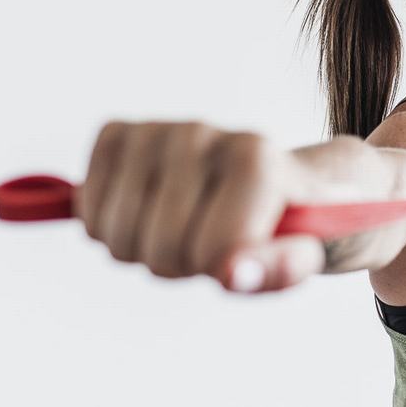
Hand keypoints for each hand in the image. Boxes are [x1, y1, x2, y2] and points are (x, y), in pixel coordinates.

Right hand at [71, 120, 326, 292]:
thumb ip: (283, 267)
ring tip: (185, 225)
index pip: (215, 250)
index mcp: (254, 156)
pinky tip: (149, 209)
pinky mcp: (117, 134)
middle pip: (160, 250)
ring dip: (145, 250)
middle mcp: (202, 132)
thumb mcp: (316, 252)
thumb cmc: (293, 222)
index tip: (251, 250)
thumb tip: (232, 275)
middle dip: (185, 264)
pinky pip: (89, 211)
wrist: (276, 181)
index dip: (228, 271)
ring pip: (116, 235)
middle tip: (213, 240)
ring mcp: (155, 130)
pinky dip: (110, 227)